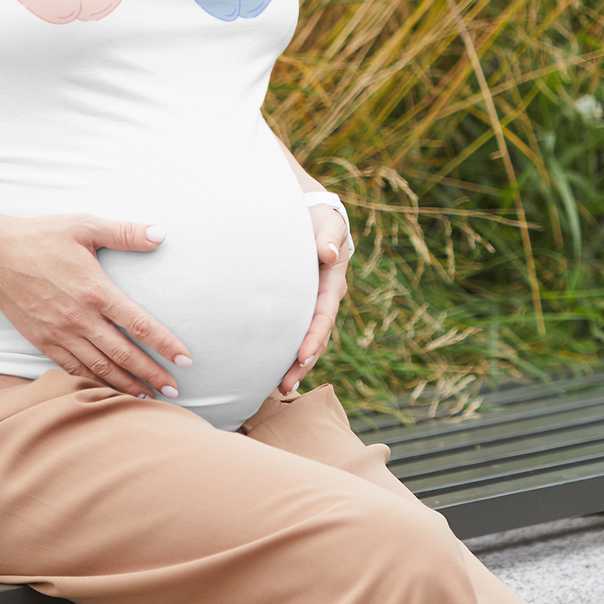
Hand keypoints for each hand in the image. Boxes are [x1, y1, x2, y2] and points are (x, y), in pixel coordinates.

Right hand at [0, 212, 191, 399]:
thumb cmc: (42, 237)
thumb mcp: (85, 226)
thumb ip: (125, 232)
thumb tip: (160, 233)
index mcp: (96, 291)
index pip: (140, 324)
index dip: (165, 345)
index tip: (186, 360)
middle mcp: (80, 318)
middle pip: (124, 355)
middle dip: (152, 375)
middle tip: (175, 390)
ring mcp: (60, 333)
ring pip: (100, 368)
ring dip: (126, 385)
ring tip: (148, 397)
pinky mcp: (42, 341)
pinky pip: (73, 369)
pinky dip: (94, 382)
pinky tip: (108, 389)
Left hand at [278, 205, 351, 393]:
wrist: (310, 216)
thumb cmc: (319, 219)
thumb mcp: (327, 222)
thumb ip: (329, 236)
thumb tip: (329, 253)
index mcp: (332, 282)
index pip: (324, 314)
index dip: (315, 336)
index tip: (302, 356)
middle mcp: (324, 299)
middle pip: (316, 337)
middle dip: (303, 363)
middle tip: (286, 385)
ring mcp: (311, 305)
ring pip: (305, 340)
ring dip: (295, 364)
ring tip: (279, 387)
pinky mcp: (298, 306)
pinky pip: (292, 331)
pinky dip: (285, 351)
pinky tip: (271, 369)